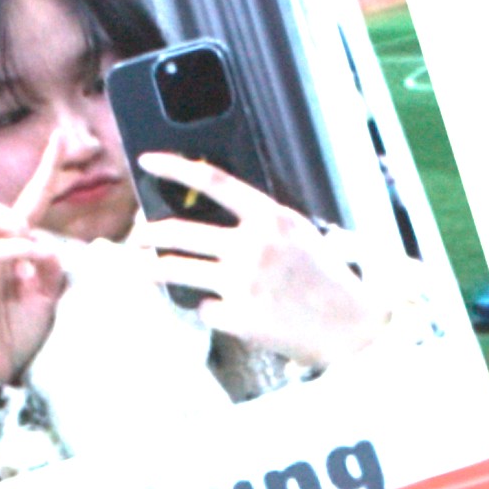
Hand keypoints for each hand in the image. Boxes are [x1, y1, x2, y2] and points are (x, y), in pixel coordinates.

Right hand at [0, 112, 75, 385]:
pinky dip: (15, 251)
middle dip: (23, 173)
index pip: (9, 199)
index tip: (54, 134)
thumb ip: (51, 268)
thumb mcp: (45, 298)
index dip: (35, 167)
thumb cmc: (12, 337)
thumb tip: (49, 247)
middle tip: (63, 144)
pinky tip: (34, 264)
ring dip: (17, 223)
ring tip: (37, 248)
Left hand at [129, 154, 387, 369]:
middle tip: (137, 236)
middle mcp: (252, 246)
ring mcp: (242, 283)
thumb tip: (209, 213)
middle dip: (147, 233)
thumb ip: (260, 220)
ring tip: (141, 267)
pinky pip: (202, 307)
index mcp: (270, 217)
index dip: (175, 167)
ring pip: (175, 269)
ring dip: (151, 268)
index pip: (212, 180)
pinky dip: (207, 308)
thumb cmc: (325, 277)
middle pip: (179, 231)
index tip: (147, 161)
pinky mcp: (237, 317)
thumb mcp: (299, 233)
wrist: (350, 326)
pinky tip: (223, 309)